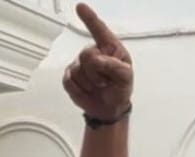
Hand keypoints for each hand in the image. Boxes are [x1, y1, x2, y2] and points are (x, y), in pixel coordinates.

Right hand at [62, 4, 133, 120]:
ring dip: (90, 83)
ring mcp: (79, 64)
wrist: (109, 108)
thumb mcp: (126, 77)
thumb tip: (97, 60)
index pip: (99, 29)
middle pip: (86, 54)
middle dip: (96, 72)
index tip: (80, 7)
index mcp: (109, 47)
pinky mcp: (70, 76)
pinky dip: (79, 90)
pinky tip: (88, 90)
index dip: (89, 18)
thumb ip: (114, 66)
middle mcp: (93, 52)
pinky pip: (69, 81)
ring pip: (77, 70)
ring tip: (98, 87)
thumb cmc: (120, 88)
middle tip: (105, 82)